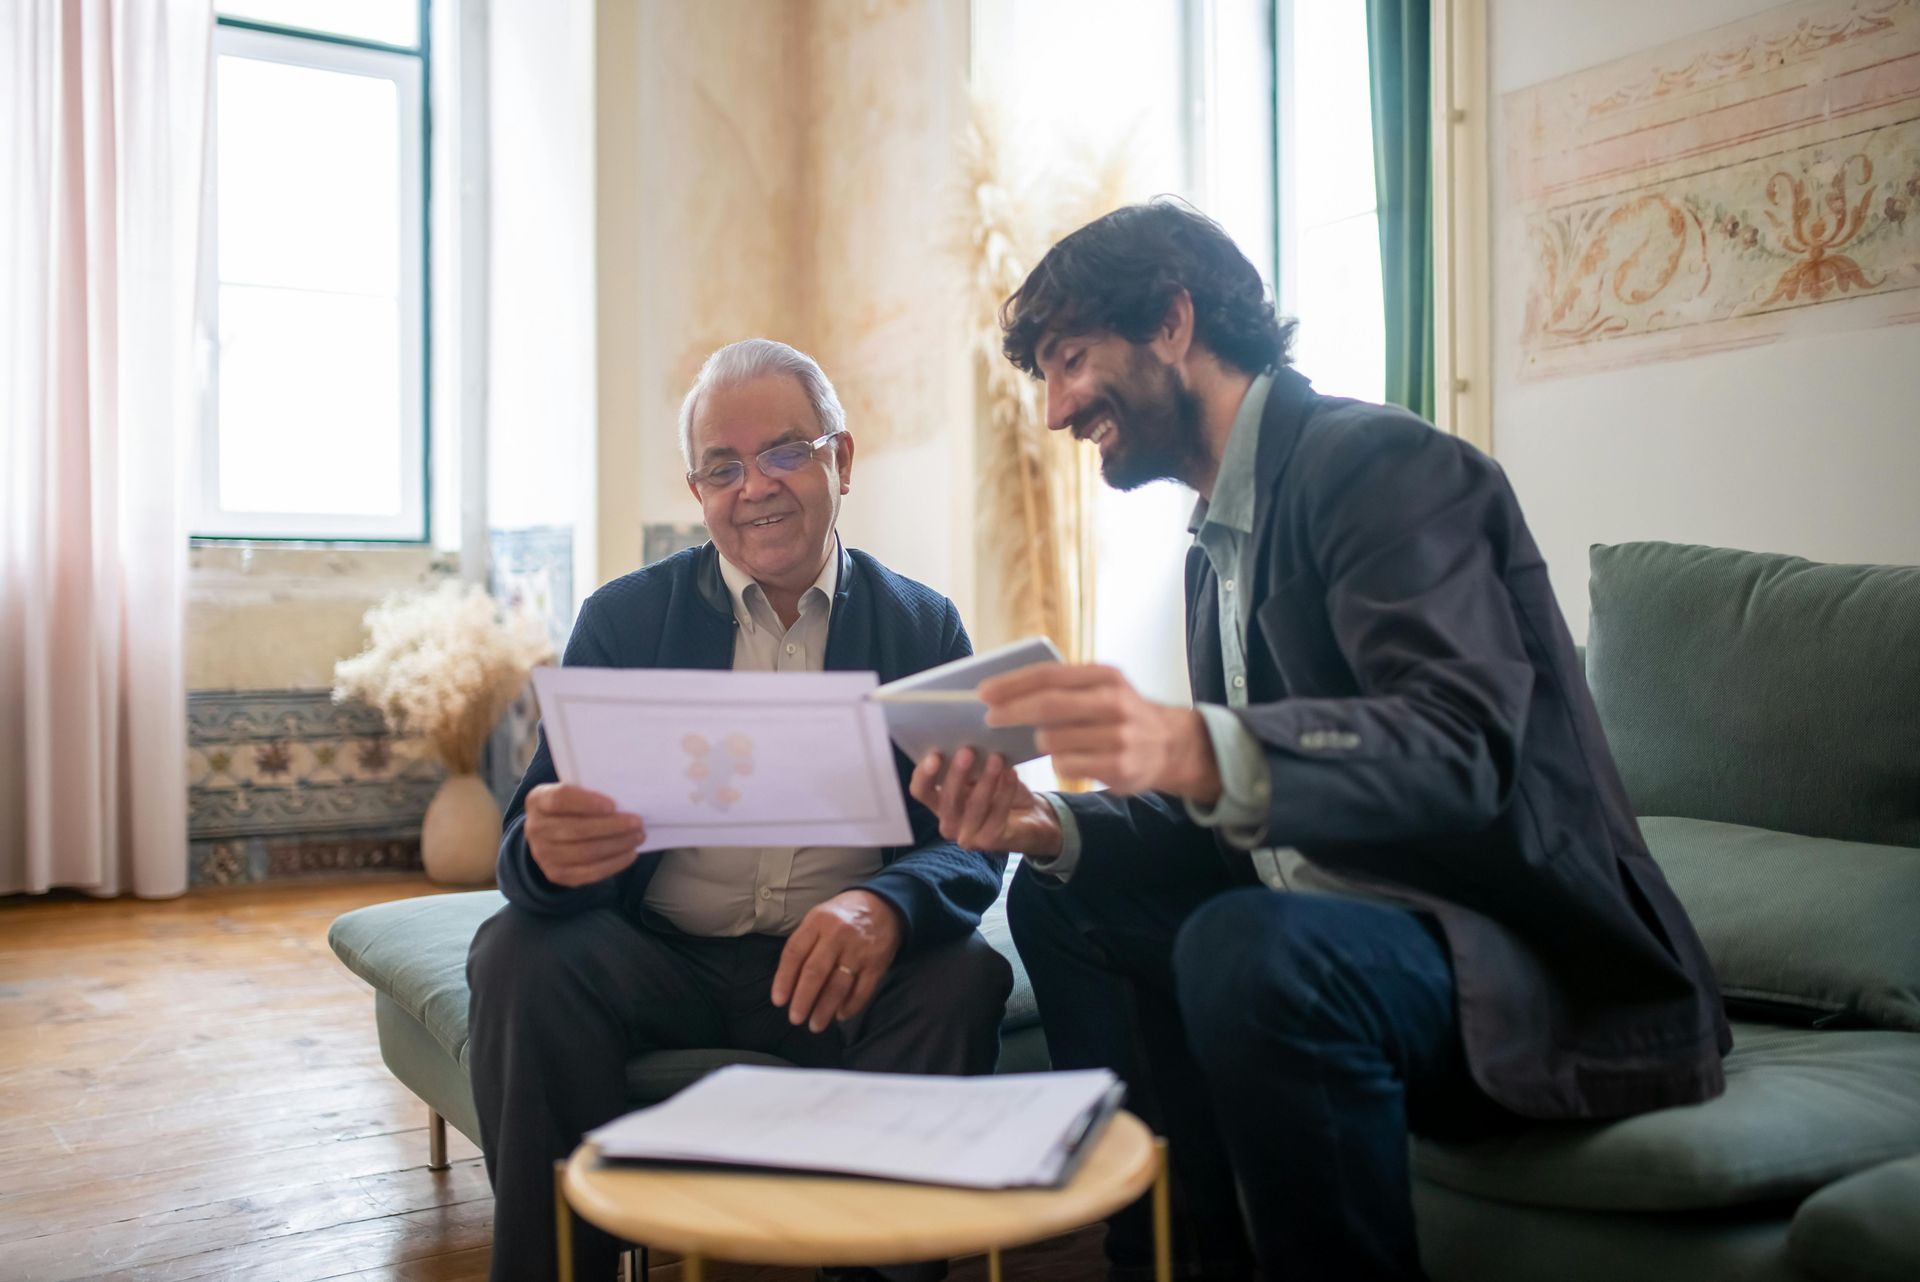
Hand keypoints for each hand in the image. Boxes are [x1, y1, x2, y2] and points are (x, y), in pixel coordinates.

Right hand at [523, 783, 645, 887]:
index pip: (560, 799)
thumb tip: (626, 800)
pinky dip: (613, 864)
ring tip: (638, 837)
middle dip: (612, 826)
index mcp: (538, 800)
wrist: (549, 836)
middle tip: (637, 822)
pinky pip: (588, 873)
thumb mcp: (571, 793)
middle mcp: (535, 828)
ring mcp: (543, 855)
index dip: (587, 802)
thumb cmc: (569, 808)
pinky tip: (629, 854)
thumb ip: (590, 792)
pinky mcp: (556, 874)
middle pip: (576, 829)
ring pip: (584, 853)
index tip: (613, 805)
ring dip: (617, 845)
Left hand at [772, 890, 903, 1032]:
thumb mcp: (818, 918)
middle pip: (815, 972)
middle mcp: (837, 935)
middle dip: (803, 999)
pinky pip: (862, 990)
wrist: (884, 904)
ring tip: (815, 1025)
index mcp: (818, 921)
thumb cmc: (842, 916)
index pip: (795, 953)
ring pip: (838, 985)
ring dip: (825, 1009)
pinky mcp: (877, 962)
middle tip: (795, 1019)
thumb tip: (788, 982)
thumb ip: (804, 943)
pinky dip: (851, 1006)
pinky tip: (841, 1016)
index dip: (784, 979)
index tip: (779, 1001)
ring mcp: (859, 949)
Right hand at [909, 749, 1062, 855]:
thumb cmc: (999, 791)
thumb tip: (965, 738)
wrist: (1030, 818)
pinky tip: (1011, 773)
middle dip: (956, 774)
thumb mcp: (980, 775)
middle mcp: (948, 823)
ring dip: (986, 780)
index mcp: (939, 803)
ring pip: (974, 807)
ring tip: (996, 758)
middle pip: (947, 800)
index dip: (924, 775)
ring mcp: (968, 836)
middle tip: (967, 751)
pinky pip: (997, 815)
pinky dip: (1005, 791)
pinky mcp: (990, 842)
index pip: (920, 792)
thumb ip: (968, 764)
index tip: (935, 755)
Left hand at [981, 663, 1222, 801]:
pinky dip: (1060, 763)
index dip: (1013, 684)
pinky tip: (1069, 759)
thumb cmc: (1122, 712)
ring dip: (1040, 742)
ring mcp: (1118, 737)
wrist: (1172, 744)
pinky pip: (1067, 766)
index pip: (1050, 676)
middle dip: (1013, 712)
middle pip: (1048, 707)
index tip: (984, 691)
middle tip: (989, 717)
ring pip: (1053, 741)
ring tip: (1044, 740)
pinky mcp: (1118, 767)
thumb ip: (1065, 686)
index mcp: (1106, 676)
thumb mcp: (1103, 687)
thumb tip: (1006, 693)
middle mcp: (1114, 703)